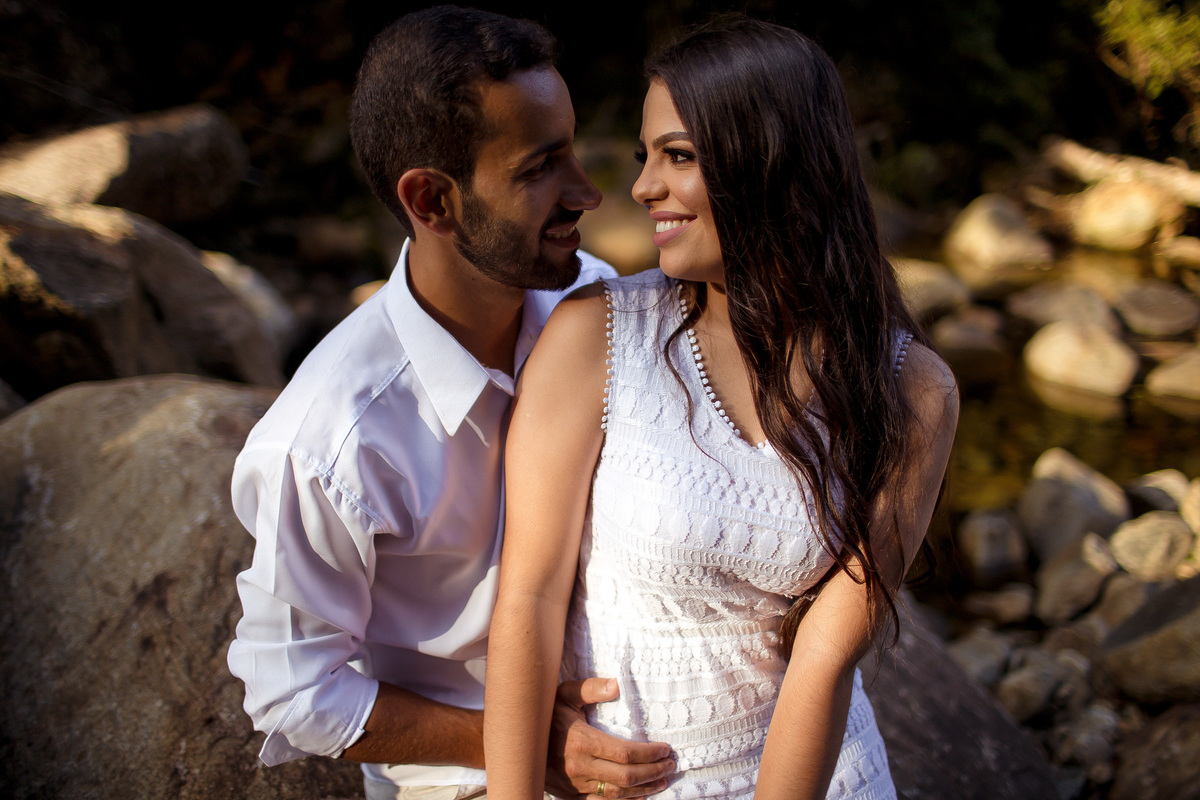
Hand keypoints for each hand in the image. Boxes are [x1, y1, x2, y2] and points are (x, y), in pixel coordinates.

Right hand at [545, 678, 674, 798]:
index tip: (665, 749)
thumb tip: (616, 685)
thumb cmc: (544, 714)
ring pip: (617, 794)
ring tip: (662, 780)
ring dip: (644, 789)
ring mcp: (575, 785)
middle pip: (626, 777)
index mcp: (581, 742)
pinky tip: (639, 794)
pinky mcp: (571, 795)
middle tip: (670, 764)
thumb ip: (590, 689)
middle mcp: (579, 767)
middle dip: (653, 772)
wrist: (516, 742)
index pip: (626, 753)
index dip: (649, 754)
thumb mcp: (564, 694)